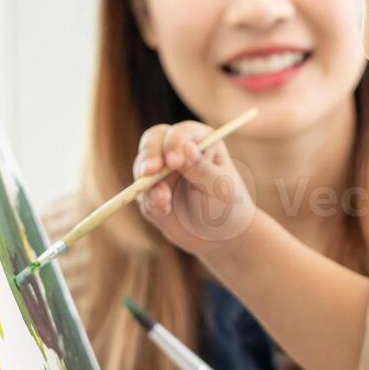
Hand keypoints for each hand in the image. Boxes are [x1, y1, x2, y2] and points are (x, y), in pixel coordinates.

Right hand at [134, 120, 256, 260]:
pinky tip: (164, 210)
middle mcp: (177, 150)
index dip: (173, 144)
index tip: (174, 163)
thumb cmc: (227, 205)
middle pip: (153, 140)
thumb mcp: (220, 187)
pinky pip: (141, 193)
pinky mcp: (151, 191)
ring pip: (142, 166)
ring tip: (164, 202)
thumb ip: (201, 168)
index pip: (179, 133)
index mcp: (200, 140)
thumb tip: (187, 146)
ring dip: (148, 183)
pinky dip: (149, 201)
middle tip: (149, 172)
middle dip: (149, 155)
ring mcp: (161, 170)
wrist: (220, 236)